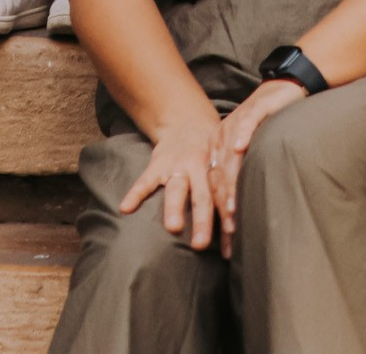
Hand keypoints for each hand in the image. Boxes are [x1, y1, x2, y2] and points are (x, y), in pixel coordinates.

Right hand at [118, 116, 220, 251]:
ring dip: (175, 209)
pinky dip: (135, 194)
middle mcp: (199, 167)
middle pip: (202, 196)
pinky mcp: (157, 164)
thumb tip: (239, 229)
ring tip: (173, 227)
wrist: (187, 122)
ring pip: (176, 189)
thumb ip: (229, 187)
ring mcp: (176, 166)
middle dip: (202, 220)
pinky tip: (125, 209)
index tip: (232, 234)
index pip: (224, 196)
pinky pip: (145, 181)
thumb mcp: (225, 160)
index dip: (228, 214)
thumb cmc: (212, 150)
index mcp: (218, 169)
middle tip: (201, 244)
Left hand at [206, 78, 307, 256]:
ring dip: (230, 182)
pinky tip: (240, 148)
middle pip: (220, 177)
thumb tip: (245, 213)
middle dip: (223, 208)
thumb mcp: (254, 151)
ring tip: (230, 207)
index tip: (226, 242)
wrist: (285, 88)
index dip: (221, 215)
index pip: (218, 187)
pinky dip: (242, 136)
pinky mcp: (256, 109)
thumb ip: (246, 175)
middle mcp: (225, 137)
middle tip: (228, 234)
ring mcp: (239, 123)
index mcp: (221, 149)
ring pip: (230, 156)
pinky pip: (246, 124)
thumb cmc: (272, 125)